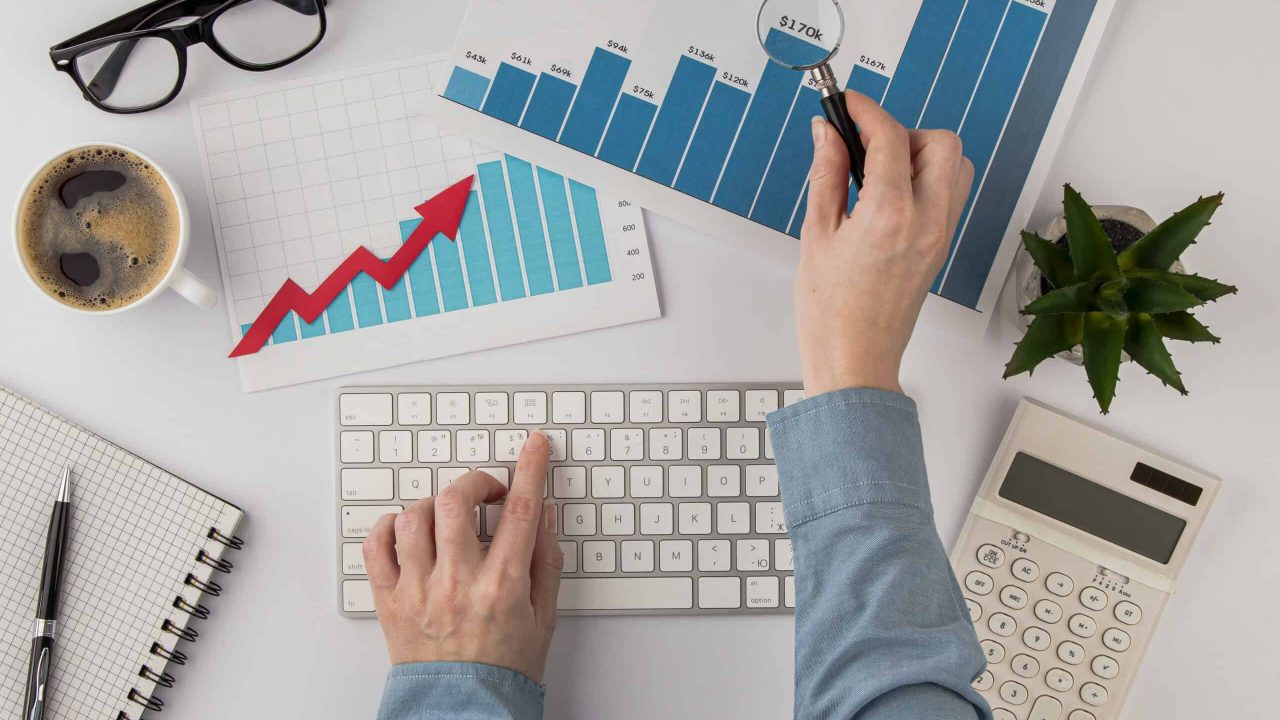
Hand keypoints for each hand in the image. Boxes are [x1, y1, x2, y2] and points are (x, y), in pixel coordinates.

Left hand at [363, 431, 562, 681]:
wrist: (464, 709)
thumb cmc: (504, 666)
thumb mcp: (543, 615)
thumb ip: (545, 560)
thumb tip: (543, 512)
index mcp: (501, 587)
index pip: (518, 511)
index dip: (529, 469)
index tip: (534, 447)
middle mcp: (457, 583)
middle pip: (457, 500)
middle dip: (476, 481)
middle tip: (487, 490)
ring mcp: (419, 590)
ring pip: (415, 517)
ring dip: (435, 506)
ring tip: (448, 518)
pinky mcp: (390, 600)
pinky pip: (376, 545)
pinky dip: (390, 527)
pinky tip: (410, 533)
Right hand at [796, 91, 973, 395]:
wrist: (855, 360)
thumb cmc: (831, 312)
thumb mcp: (817, 234)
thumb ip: (826, 175)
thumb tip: (828, 133)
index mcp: (890, 215)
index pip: (891, 138)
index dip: (867, 111)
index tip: (847, 104)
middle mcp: (927, 221)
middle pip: (941, 142)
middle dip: (902, 131)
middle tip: (864, 145)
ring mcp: (941, 234)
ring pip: (955, 165)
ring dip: (921, 153)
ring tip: (879, 172)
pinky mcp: (942, 246)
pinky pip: (950, 193)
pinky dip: (927, 179)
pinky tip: (890, 195)